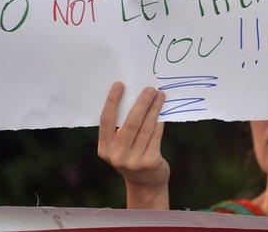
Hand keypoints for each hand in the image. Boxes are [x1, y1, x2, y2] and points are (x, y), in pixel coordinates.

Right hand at [98, 81, 170, 208]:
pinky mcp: (149, 162)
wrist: (146, 183)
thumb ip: (122, 128)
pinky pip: (156, 136)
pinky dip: (159, 122)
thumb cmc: (133, 156)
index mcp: (104, 149)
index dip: (113, 101)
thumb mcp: (121, 145)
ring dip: (154, 109)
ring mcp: (132, 161)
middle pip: (130, 123)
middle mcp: (116, 156)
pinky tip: (163, 111)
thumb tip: (135, 96)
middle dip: (141, 103)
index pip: (106, 121)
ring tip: (160, 95)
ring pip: (145, 128)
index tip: (120, 84)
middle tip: (150, 88)